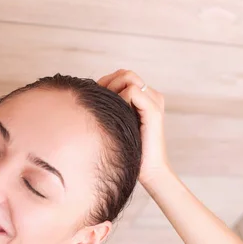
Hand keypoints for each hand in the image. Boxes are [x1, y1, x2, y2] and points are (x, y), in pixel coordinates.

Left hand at [97, 69, 170, 184]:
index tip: (99, 104)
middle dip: (108, 85)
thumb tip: (88, 91)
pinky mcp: (154, 109)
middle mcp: (151, 95)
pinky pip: (132, 90)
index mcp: (144, 97)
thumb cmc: (127, 149)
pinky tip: (119, 117)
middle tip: (104, 108)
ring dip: (114, 91)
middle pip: (124, 72)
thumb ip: (109, 104)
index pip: (120, 75)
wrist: (146, 170)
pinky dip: (120, 100)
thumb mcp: (115, 121)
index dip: (105, 84)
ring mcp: (154, 100)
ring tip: (112, 112)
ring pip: (127, 76)